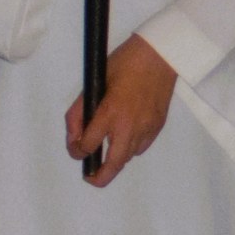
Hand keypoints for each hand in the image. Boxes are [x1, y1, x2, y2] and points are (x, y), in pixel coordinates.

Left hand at [65, 32, 176, 187]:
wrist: (159, 57)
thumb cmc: (124, 64)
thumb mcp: (94, 84)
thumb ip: (79, 112)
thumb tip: (75, 135)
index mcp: (110, 112)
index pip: (88, 144)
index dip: (77, 150)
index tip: (76, 150)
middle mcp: (129, 125)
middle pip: (113, 164)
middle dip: (99, 176)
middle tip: (91, 177)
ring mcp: (146, 128)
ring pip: (127, 157)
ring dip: (115, 158)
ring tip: (108, 148)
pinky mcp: (157, 127)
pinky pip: (141, 147)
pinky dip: (130, 146)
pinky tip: (126, 134)